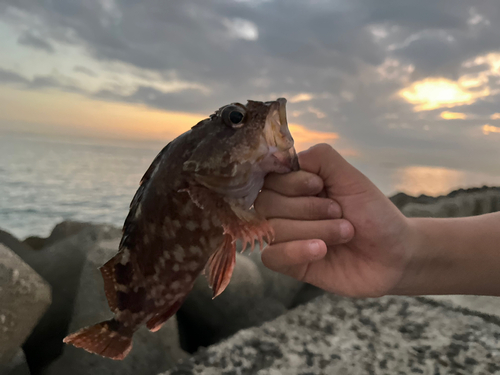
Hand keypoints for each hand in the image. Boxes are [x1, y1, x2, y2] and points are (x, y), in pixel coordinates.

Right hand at [255, 144, 412, 296]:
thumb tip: (284, 158)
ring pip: (273, 229)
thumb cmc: (373, 213)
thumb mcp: (350, 177)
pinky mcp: (290, 263)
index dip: (292, 183)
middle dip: (308, 208)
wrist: (395, 253)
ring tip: (345, 233)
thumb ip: (319, 158)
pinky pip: (271, 257)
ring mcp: (286, 237)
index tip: (320, 186)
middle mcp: (286, 209)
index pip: (270, 179)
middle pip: (267, 204)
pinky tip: (321, 250)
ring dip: (314, 229)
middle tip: (340, 212)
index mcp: (296, 186)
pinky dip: (295, 251)